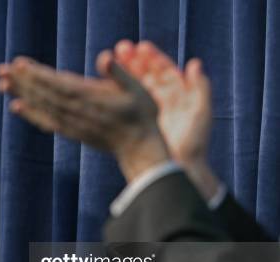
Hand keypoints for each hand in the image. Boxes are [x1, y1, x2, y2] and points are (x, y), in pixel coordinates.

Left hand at [0, 53, 170, 181]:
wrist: (139, 148)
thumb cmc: (142, 114)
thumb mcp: (137, 88)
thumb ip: (119, 72)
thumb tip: (103, 56)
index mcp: (90, 97)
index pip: (57, 83)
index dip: (37, 74)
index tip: (18, 64)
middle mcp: (76, 111)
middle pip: (43, 93)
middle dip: (21, 81)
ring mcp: (72, 123)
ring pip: (41, 106)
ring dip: (20, 94)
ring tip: (1, 84)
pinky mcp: (71, 132)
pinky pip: (46, 122)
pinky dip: (30, 114)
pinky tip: (16, 107)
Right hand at [113, 40, 219, 199]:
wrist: (179, 169)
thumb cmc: (193, 143)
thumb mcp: (201, 112)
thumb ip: (200, 87)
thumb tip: (193, 63)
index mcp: (178, 96)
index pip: (164, 70)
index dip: (152, 58)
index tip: (141, 47)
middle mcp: (161, 102)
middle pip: (146, 75)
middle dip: (134, 61)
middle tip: (121, 48)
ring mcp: (147, 113)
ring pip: (134, 88)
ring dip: (123, 73)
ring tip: (110, 61)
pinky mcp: (136, 123)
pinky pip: (125, 104)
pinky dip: (116, 92)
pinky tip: (106, 83)